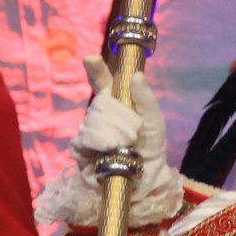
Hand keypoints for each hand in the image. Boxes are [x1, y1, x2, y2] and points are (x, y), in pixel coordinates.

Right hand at [73, 58, 175, 203]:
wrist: (145, 176)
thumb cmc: (151, 145)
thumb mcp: (155, 122)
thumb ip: (146, 100)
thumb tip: (136, 75)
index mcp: (117, 103)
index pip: (103, 83)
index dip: (96, 70)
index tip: (91, 59)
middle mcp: (99, 114)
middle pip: (98, 106)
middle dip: (117, 119)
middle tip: (132, 133)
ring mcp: (88, 131)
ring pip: (90, 123)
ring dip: (111, 135)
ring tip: (125, 146)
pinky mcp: (80, 150)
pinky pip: (81, 141)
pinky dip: (97, 146)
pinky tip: (107, 152)